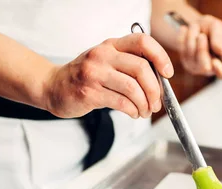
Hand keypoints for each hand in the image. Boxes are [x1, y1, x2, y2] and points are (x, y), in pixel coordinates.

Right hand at [44, 33, 173, 118]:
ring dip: (144, 104)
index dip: (160, 56)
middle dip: (155, 89)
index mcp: (111, 45)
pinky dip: (132, 111)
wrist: (53, 87)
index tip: (168, 73)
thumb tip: (159, 81)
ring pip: (132, 88)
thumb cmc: (85, 77)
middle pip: (141, 68)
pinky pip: (121, 102)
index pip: (143, 42)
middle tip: (156, 103)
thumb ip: (129, 65)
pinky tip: (133, 113)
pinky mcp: (89, 93)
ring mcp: (95, 73)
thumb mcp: (106, 62)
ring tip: (145, 111)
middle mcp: (103, 55)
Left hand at [177, 15, 221, 78]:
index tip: (215, 62)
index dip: (219, 70)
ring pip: (191, 55)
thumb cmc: (211, 28)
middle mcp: (211, 67)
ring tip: (195, 26)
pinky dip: (184, 37)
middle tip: (201, 36)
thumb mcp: (218, 27)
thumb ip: (221, 39)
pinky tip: (186, 31)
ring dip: (192, 37)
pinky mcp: (185, 62)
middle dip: (202, 49)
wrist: (196, 24)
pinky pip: (182, 49)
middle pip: (204, 66)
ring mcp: (197, 66)